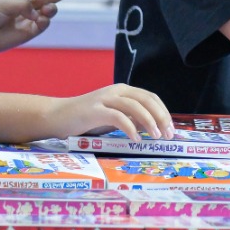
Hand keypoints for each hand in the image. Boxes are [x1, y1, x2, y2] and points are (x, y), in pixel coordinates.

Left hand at [0, 0, 75, 63]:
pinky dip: (45, 21)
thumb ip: (23, 5)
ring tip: (49, 9)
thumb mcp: (3, 3)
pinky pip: (43, 25)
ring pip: (48, 11)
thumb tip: (39, 14)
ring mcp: (29, 19)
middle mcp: (26, 5)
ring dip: (51, 8)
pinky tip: (42, 19)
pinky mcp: (29, 33)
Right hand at [44, 83, 172, 140]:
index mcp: (123, 91)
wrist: (58, 116)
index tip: (171, 129)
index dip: (163, 112)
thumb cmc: (86, 120)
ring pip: (135, 106)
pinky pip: (118, 117)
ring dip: (149, 121)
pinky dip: (130, 127)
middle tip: (168, 134)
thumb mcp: (113, 117)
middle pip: (146, 100)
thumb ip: (131, 119)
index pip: (150, 97)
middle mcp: (116, 91)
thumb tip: (152, 128)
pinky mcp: (95, 110)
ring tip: (156, 136)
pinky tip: (135, 138)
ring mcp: (105, 98)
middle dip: (161, 117)